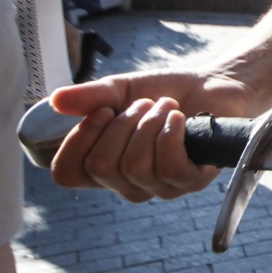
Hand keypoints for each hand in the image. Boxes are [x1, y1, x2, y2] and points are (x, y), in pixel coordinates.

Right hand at [47, 69, 260, 202]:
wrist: (215, 85)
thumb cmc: (167, 92)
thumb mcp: (122, 89)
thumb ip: (91, 96)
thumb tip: (56, 101)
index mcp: (103, 166)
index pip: (67, 174)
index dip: (77, 143)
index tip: (102, 112)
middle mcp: (128, 184)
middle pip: (101, 167)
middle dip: (123, 124)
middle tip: (146, 103)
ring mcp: (160, 187)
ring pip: (134, 166)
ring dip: (150, 124)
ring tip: (167, 106)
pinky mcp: (191, 181)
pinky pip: (169, 168)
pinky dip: (171, 135)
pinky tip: (180, 118)